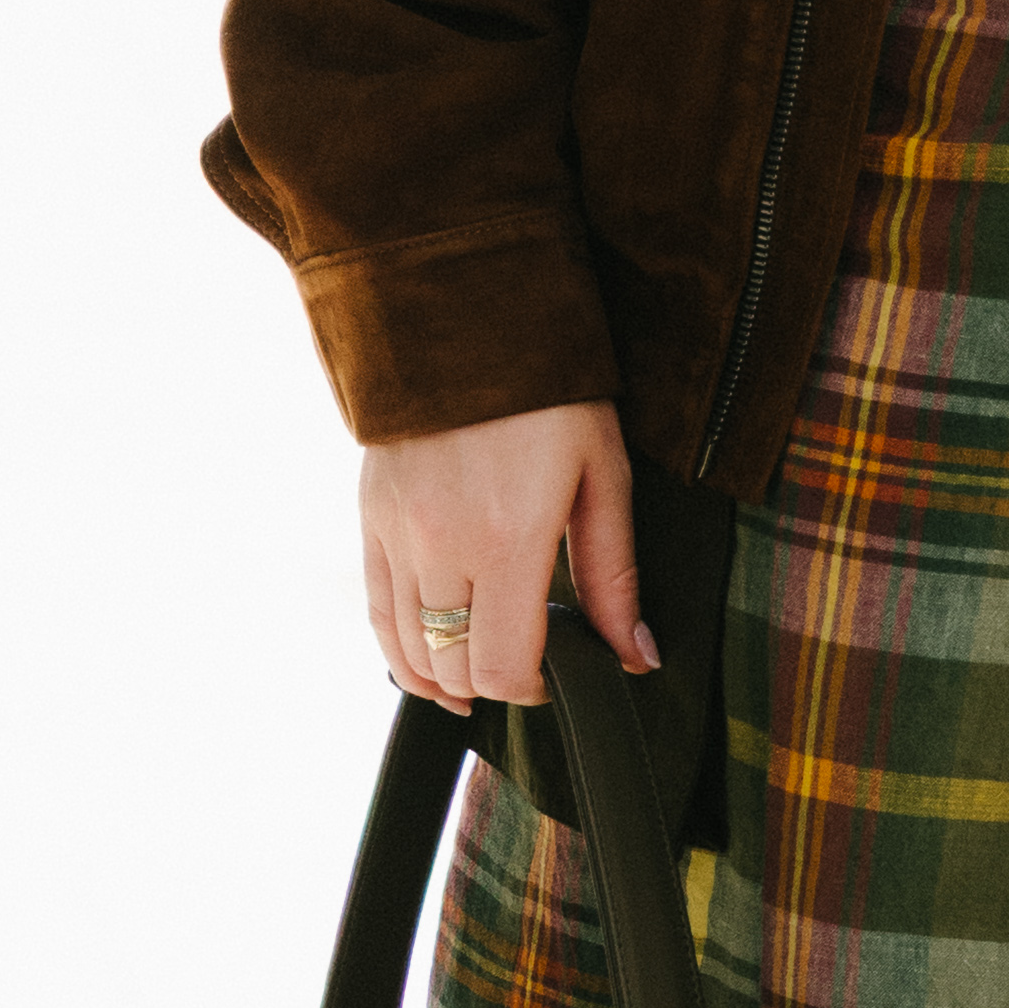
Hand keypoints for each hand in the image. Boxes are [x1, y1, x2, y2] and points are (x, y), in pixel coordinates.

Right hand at [358, 402, 651, 709]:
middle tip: (526, 670)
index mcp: (506, 539)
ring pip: (407, 647)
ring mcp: (397, 533)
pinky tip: (426, 662)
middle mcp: (440, 545)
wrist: (468, 316)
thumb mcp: (604, 476)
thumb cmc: (550, 392)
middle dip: (492, 684)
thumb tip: (637, 652)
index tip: (556, 677)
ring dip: (443, 677)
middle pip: (453, 666)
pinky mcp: (371, 517)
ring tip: (475, 680)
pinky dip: (401, 647)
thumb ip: (613, 576)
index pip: (503, 665)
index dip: (531, 691)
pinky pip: (375, 609)